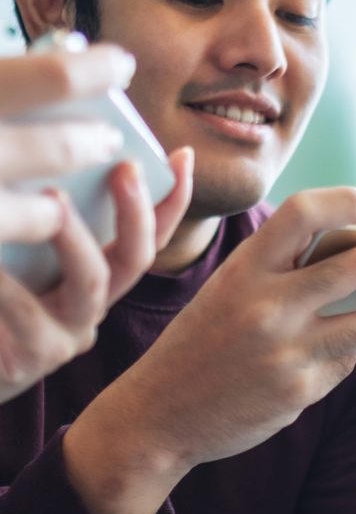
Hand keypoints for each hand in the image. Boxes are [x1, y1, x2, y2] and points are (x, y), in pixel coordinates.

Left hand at [0, 48, 192, 403]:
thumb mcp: (20, 255)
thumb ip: (42, 217)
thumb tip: (52, 151)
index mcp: (95, 277)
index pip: (152, 235)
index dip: (173, 199)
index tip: (181, 155)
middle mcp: (91, 307)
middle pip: (136, 258)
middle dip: (137, 211)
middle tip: (124, 167)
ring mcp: (66, 336)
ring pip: (92, 283)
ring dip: (76, 238)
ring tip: (53, 198)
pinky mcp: (30, 361)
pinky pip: (29, 317)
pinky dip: (10, 286)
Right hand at [63, 187, 355, 513]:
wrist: (158, 415)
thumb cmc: (203, 342)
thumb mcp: (229, 290)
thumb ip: (283, 270)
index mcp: (246, 267)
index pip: (306, 210)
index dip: (351, 200)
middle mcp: (267, 304)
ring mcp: (286, 350)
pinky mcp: (300, 389)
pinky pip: (349, 364)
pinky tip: (350, 353)